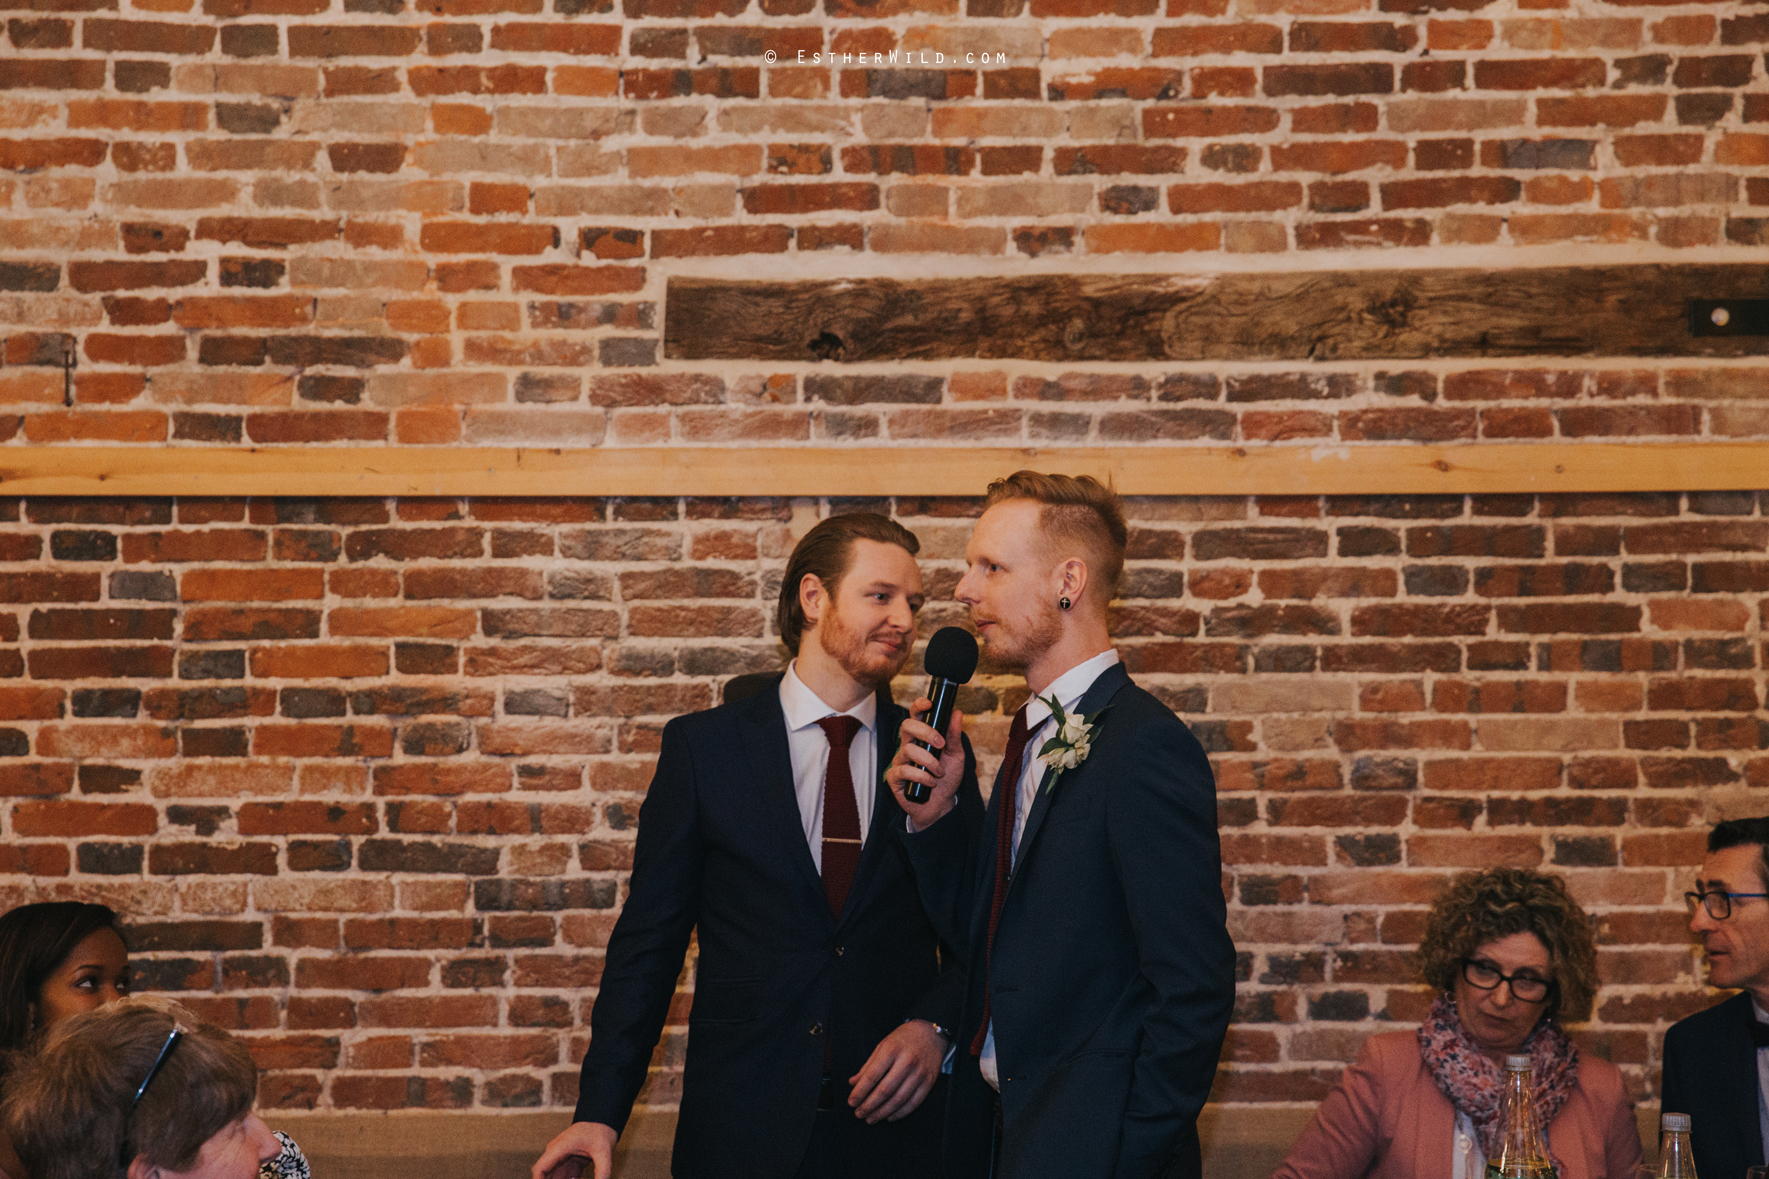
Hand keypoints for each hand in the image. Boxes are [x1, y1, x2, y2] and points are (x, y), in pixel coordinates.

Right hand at [531, 1121, 617, 1178]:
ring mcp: (563, 1158)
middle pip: (546, 1175)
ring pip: (556, 1177)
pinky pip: (566, 1178)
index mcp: (559, 1148)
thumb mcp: (604, 1152)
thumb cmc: (601, 1129)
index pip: (540, 1169)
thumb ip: (603, 1172)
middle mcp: (557, 1153)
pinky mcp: (571, 1162)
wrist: (604, 1117)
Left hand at [848, 1020, 944, 1123]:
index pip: (872, 1076)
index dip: (860, 1091)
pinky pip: (913, 1103)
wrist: (930, 1035)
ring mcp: (920, 1073)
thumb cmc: (902, 1040)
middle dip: (869, 1105)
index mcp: (892, 1050)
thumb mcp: (882, 1046)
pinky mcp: (929, 1082)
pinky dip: (900, 1113)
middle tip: (859, 1113)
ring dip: (882, 1113)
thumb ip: (868, 1066)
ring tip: (870, 1118)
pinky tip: (889, 1117)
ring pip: (899, 1100)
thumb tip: (852, 1083)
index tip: (851, 1102)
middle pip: (885, 1090)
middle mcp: (907, 1062)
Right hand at [887, 700, 963, 830]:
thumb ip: (954, 736)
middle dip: (925, 732)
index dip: (918, 706)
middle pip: (907, 726)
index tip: (929, 704)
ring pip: (908, 750)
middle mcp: (908, 745)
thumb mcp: (956, 756)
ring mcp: (900, 760)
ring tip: (939, 773)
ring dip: (929, 762)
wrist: (941, 805)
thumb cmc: (946, 779)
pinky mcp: (894, 777)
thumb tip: (956, 713)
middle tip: (940, 745)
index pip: (915, 716)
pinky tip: (930, 782)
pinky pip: (903, 770)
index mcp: (921, 737)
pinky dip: (921, 776)